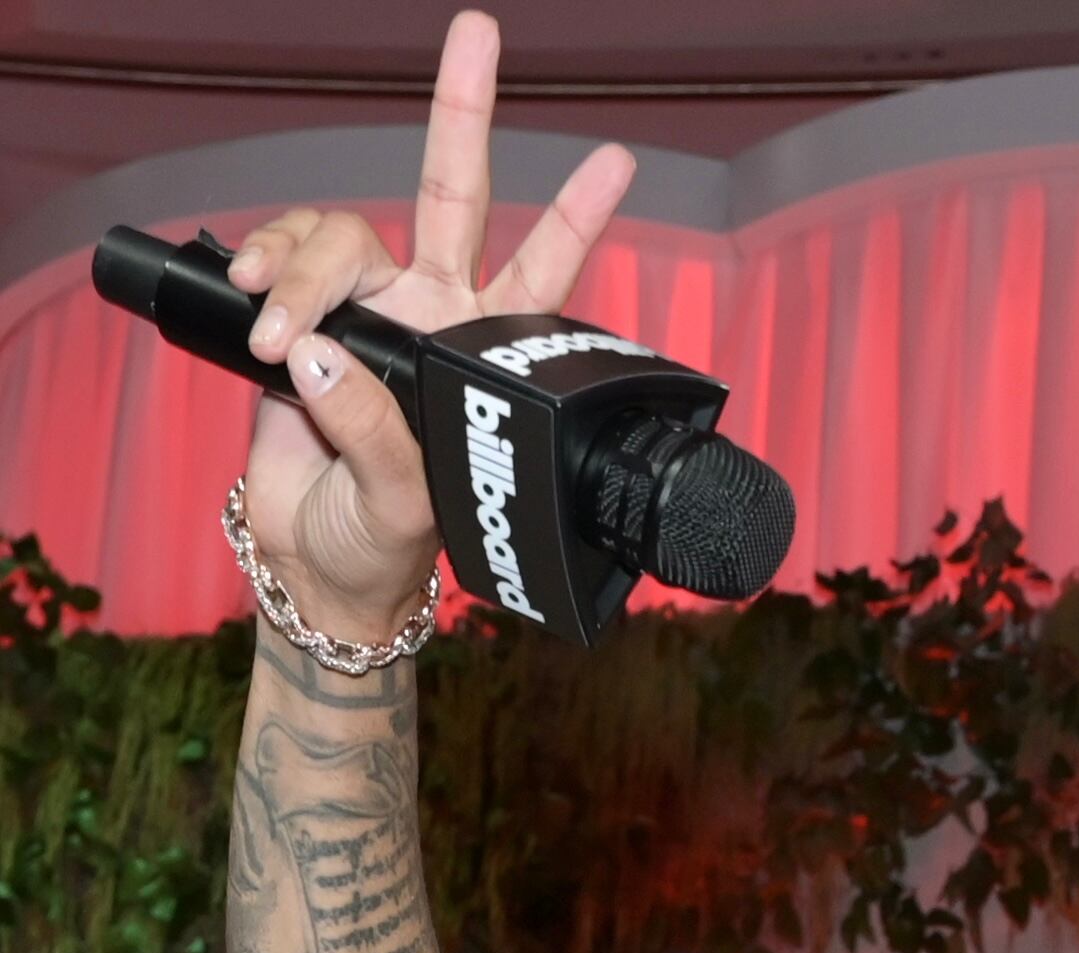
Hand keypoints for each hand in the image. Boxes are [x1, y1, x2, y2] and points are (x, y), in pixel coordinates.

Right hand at [230, 9, 633, 637]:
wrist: (318, 567)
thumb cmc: (383, 543)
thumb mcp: (405, 501)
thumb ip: (373, 428)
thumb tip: (320, 352)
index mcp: (483, 360)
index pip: (538, 279)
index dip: (573, 218)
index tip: (615, 160)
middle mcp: (433, 316)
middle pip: (452, 194)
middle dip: (463, 112)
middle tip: (479, 31)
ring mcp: (368, 309)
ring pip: (343, 234)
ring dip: (306, 268)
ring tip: (281, 330)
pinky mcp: (302, 318)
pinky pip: (286, 256)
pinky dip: (266, 267)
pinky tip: (256, 298)